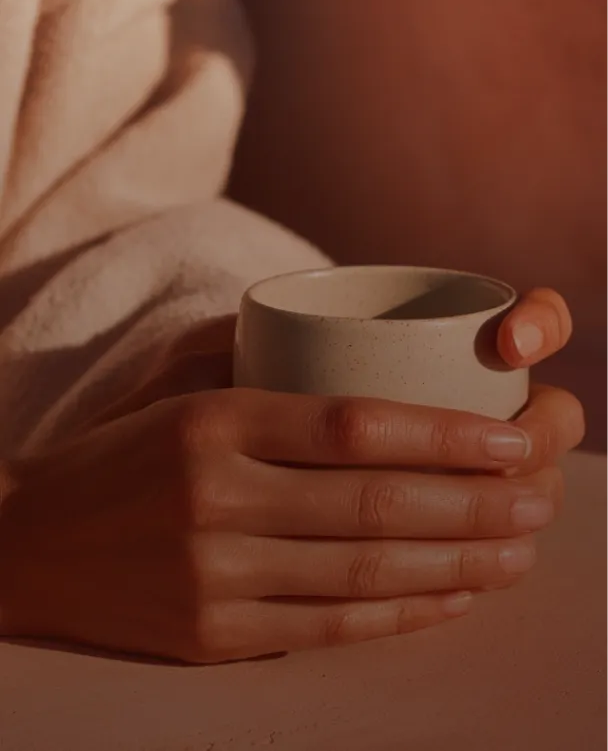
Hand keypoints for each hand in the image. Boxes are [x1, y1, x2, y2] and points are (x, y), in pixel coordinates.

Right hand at [0, 375, 581, 663]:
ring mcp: (214, 575)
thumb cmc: (117, 454)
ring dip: (457, 563)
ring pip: (365, 571)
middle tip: (539, 496)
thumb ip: (250, 353)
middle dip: (475, 503)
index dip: (445, 435)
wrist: (33, 547)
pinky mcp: (214, 636)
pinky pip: (332, 627)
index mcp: (211, 423)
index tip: (510, 438)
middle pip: (374, 503)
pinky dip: (404, 613)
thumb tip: (349, 336)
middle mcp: (215, 499)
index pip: (352, 426)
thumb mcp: (170, 385)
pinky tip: (453, 597)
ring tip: (519, 550)